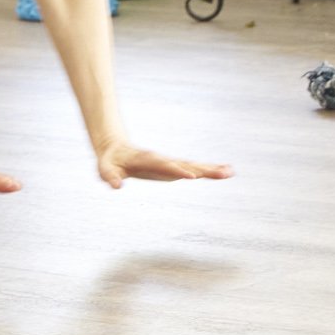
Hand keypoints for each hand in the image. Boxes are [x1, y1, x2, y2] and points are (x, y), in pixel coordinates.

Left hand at [96, 140, 234, 189]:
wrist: (117, 148)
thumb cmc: (110, 162)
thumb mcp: (105, 169)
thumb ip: (110, 177)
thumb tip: (116, 185)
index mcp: (147, 159)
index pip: (164, 165)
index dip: (177, 170)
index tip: (192, 176)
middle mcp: (163, 159)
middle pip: (186, 164)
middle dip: (203, 169)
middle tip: (223, 173)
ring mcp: (170, 162)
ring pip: (193, 165)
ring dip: (211, 169)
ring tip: (230, 172)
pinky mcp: (174, 167)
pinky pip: (194, 168)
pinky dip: (209, 170)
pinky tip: (225, 172)